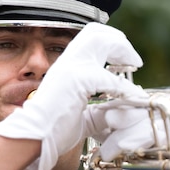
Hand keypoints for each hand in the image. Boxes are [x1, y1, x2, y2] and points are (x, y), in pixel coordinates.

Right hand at [0, 24, 143, 169]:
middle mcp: (68, 62)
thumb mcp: (82, 115)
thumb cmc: (54, 129)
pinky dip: (125, 87)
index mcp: (67, 67)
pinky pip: (109, 78)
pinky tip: (133, 96)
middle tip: (133, 59)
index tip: (127, 59)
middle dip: (119, 41)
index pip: (90, 38)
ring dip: (122, 50)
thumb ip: (99, 110)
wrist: (34, 137)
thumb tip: (119, 110)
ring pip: (100, 39)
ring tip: (134, 63)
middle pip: (96, 32)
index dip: (112, 43)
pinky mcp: (76, 80)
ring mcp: (71, 68)